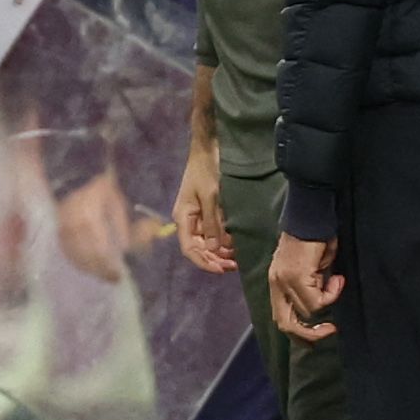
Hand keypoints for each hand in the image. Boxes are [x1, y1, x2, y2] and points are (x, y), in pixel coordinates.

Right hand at [54, 167, 136, 283]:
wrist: (73, 178)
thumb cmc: (100, 189)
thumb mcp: (117, 203)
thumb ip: (122, 226)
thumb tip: (125, 249)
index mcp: (90, 220)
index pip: (99, 251)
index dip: (108, 266)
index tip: (119, 275)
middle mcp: (73, 228)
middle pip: (86, 258)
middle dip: (100, 271)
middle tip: (113, 278)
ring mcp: (62, 230)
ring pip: (75, 257)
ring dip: (89, 268)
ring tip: (101, 274)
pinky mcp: (57, 231)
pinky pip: (67, 252)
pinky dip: (78, 261)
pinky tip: (87, 265)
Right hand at [171, 143, 234, 274]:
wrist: (208, 150)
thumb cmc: (207, 170)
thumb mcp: (212, 196)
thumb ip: (213, 222)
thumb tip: (215, 248)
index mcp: (183, 217)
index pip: (190, 249)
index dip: (204, 262)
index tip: (222, 269)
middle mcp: (188, 220)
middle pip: (198, 248)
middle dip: (214, 259)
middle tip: (234, 266)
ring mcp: (197, 216)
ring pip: (206, 243)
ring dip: (220, 252)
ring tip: (237, 258)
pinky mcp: (207, 211)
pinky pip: (213, 233)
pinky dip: (223, 241)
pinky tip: (235, 245)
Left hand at [270, 233, 342, 343]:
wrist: (312, 218)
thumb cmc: (315, 240)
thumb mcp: (311, 270)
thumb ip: (312, 288)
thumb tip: (322, 306)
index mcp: (278, 284)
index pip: (281, 318)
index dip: (300, 332)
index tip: (323, 330)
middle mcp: (277, 284)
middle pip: (285, 324)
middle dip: (308, 335)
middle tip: (330, 330)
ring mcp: (284, 281)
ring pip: (308, 311)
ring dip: (329, 300)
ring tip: (336, 281)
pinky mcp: (296, 276)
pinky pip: (317, 300)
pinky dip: (332, 294)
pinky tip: (337, 278)